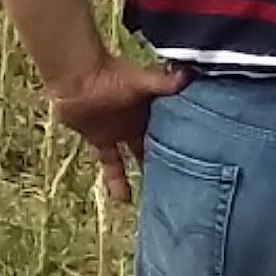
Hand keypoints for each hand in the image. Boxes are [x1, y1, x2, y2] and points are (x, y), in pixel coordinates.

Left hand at [49, 55, 188, 204]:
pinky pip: (111, 165)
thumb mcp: (141, 82)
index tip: (200, 163)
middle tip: (182, 188)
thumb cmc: (109, 74)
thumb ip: (164, 83)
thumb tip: (189, 76)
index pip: (173, 130)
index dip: (184, 144)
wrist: (75, 77)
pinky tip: (124, 201)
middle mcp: (139, 121)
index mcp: (153, 107)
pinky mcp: (101, 140)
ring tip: (157, 200)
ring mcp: (120, 132)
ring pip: (135, 158)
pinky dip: (116, 181)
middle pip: (157, 146)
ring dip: (144, 175)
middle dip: (167, 163)